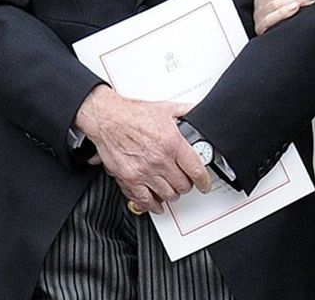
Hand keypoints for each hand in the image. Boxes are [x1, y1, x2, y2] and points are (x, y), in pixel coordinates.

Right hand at [75, 85, 210, 214]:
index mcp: (173, 143)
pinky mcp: (130, 179)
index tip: (205, 184)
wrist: (109, 118)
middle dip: (187, 185)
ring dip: (172, 194)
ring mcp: (145, 172)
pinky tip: (156, 203)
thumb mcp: (167, 108)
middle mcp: (160, 160)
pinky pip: (145, 200)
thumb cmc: (134, 113)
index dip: (204, 181)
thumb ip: (185, 111)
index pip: (196, 170)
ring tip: (172, 189)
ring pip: (167, 195)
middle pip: (182, 185)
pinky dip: (153, 205)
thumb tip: (197, 111)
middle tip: (186, 181)